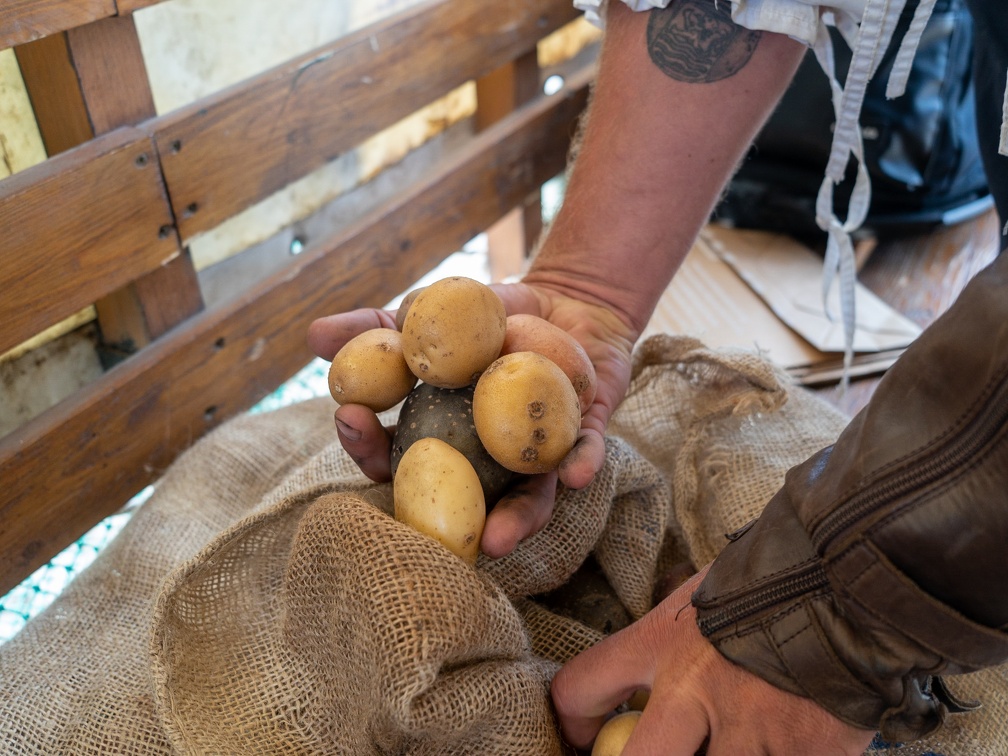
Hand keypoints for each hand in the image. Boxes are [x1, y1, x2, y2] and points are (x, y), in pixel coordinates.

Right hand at [306, 277, 636, 557]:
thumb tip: (313, 336)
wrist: (564, 301)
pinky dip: (582, 467)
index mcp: (440, 440)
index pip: (394, 457)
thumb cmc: (486, 319)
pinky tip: (578, 477)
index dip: (368, 446)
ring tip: (497, 540)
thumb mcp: (429, 317)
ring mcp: (537, 459)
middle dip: (435, 511)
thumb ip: (376, 329)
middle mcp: (487, 463)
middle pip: (456, 498)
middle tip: (417, 509)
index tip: (349, 418)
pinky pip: (585, 457)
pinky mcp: (586, 441)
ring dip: (513, 522)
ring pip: (526, 500)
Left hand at [550, 567, 877, 754]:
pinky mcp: (802, 753)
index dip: (573, 723)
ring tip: (728, 746)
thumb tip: (645, 690)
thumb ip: (670, 643)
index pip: (581, 687)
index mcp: (661, 641)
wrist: (858, 576)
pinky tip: (778, 748)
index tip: (587, 739)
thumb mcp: (703, 596)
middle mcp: (694, 687)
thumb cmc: (773, 581)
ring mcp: (750, 726)